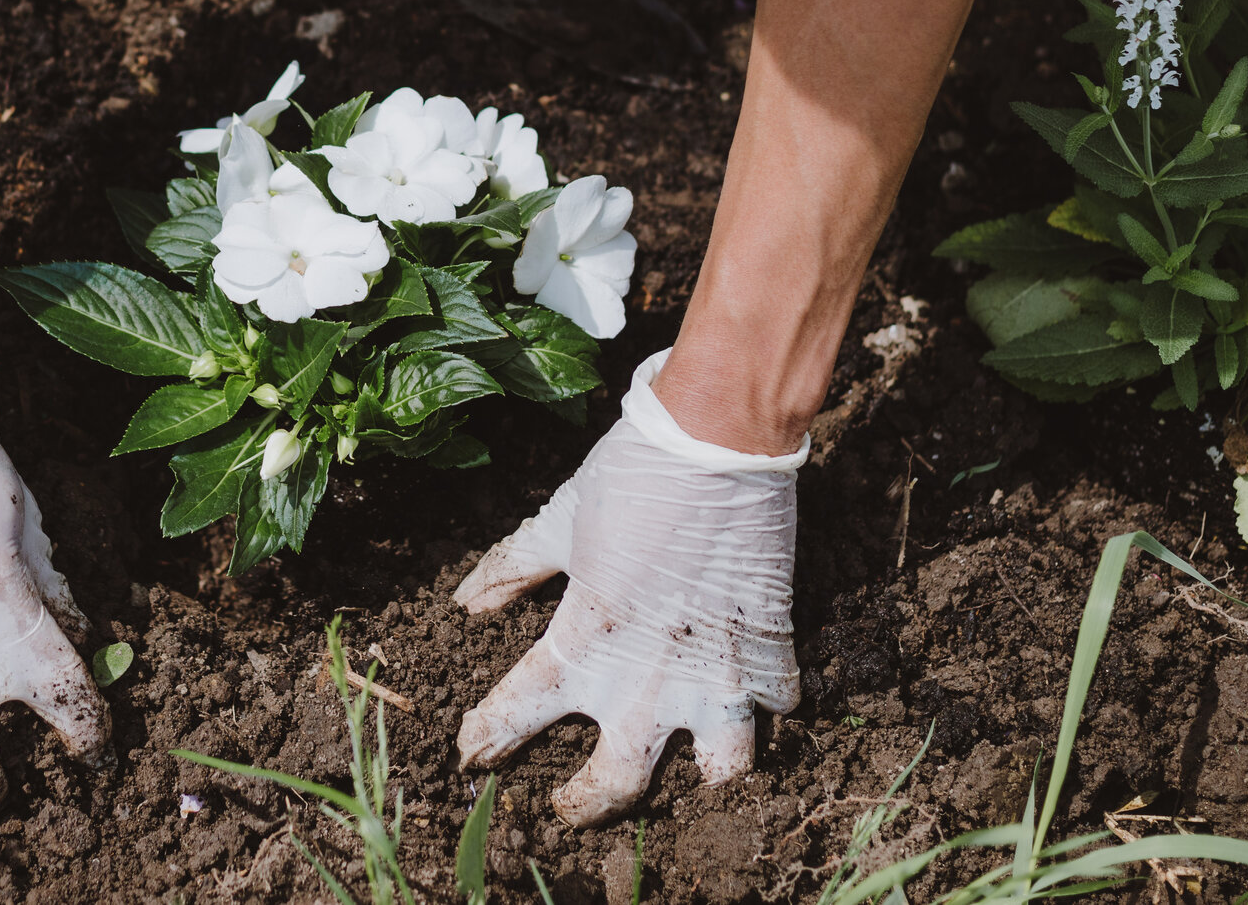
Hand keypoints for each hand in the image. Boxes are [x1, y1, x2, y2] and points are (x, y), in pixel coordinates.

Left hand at [454, 349, 804, 825]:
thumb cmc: (632, 474)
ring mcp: (716, 674)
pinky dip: (766, 708)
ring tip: (688, 763)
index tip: (473, 751)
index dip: (488, 737)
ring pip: (719, 774)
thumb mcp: (560, 520)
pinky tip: (751, 695)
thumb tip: (468, 604)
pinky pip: (779, 710)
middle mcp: (647, 678)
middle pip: (616, 784)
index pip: (517, 711)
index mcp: (584, 640)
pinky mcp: (771, 654)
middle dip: (587, 804)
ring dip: (702, 777)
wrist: (718, 441)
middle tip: (572, 805)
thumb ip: (513, 569)